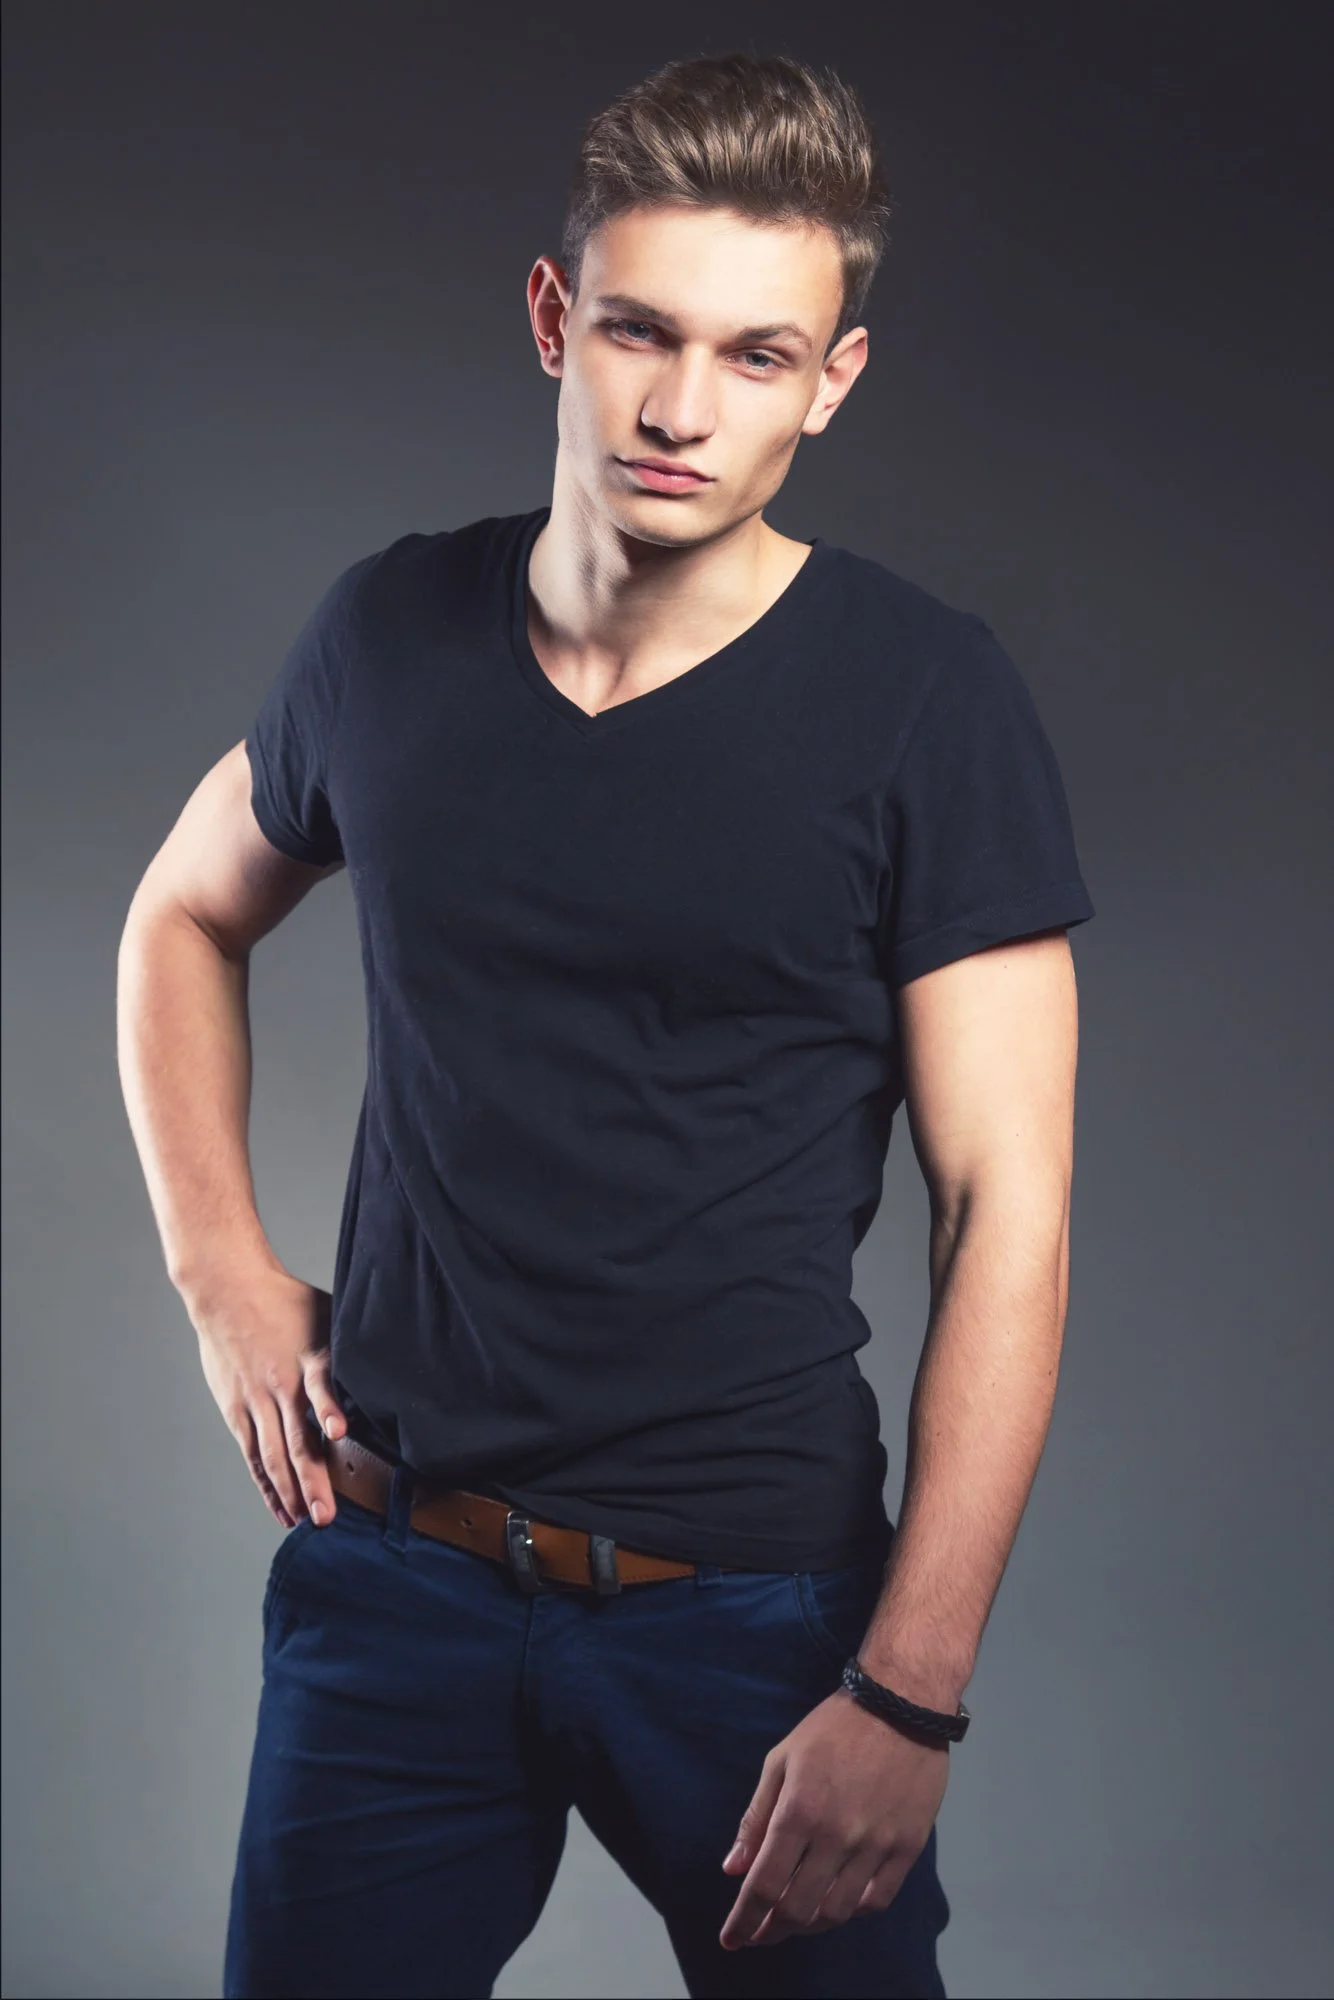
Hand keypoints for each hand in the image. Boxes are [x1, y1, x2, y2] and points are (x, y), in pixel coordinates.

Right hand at [189, 1266, 346, 1527]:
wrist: (228, 1290)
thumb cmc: (286, 1302)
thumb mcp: (328, 1313)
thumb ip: (352, 1344)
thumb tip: (396, 1358)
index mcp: (308, 1358)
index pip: (321, 1385)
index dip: (329, 1408)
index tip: (338, 1431)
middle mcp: (280, 1384)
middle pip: (295, 1438)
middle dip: (312, 1480)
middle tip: (327, 1516)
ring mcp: (256, 1400)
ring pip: (273, 1455)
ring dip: (290, 1491)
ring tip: (306, 1521)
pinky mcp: (236, 1410)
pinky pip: (253, 1455)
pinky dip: (267, 1484)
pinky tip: (281, 1509)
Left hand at [719, 1687, 948, 1949]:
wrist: (901, 1703)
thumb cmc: (834, 1726)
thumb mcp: (782, 1759)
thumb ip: (756, 1817)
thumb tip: (733, 1869)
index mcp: (799, 1810)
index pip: (763, 1885)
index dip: (743, 1920)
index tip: (731, 1939)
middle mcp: (836, 1834)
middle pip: (798, 1909)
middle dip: (772, 1931)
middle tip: (760, 1934)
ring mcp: (875, 1843)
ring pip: (837, 1911)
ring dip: (810, 1925)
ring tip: (796, 1921)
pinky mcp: (907, 1846)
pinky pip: (877, 1899)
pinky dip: (853, 1911)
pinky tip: (838, 1904)